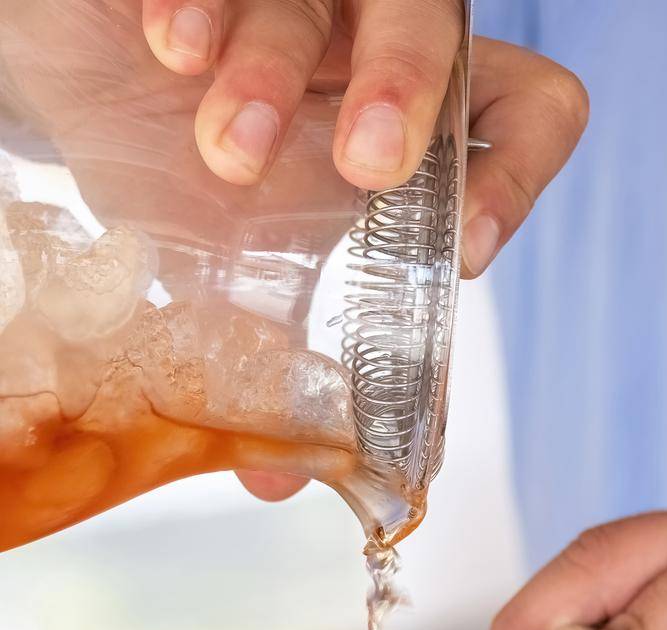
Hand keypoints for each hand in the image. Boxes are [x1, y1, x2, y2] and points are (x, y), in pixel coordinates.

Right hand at [1, 0, 584, 495]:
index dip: (517, 172)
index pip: (527, 112)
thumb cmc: (178, 180)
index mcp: (417, 129)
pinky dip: (207, 7)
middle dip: (408, 90)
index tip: (466, 247)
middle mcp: (375, 44)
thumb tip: (279, 480)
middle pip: (439, 26)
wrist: (73, 82)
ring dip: (281, 66)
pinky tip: (172, 52)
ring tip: (228, 146)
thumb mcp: (231, 279)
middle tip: (361, 166)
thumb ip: (267, 369)